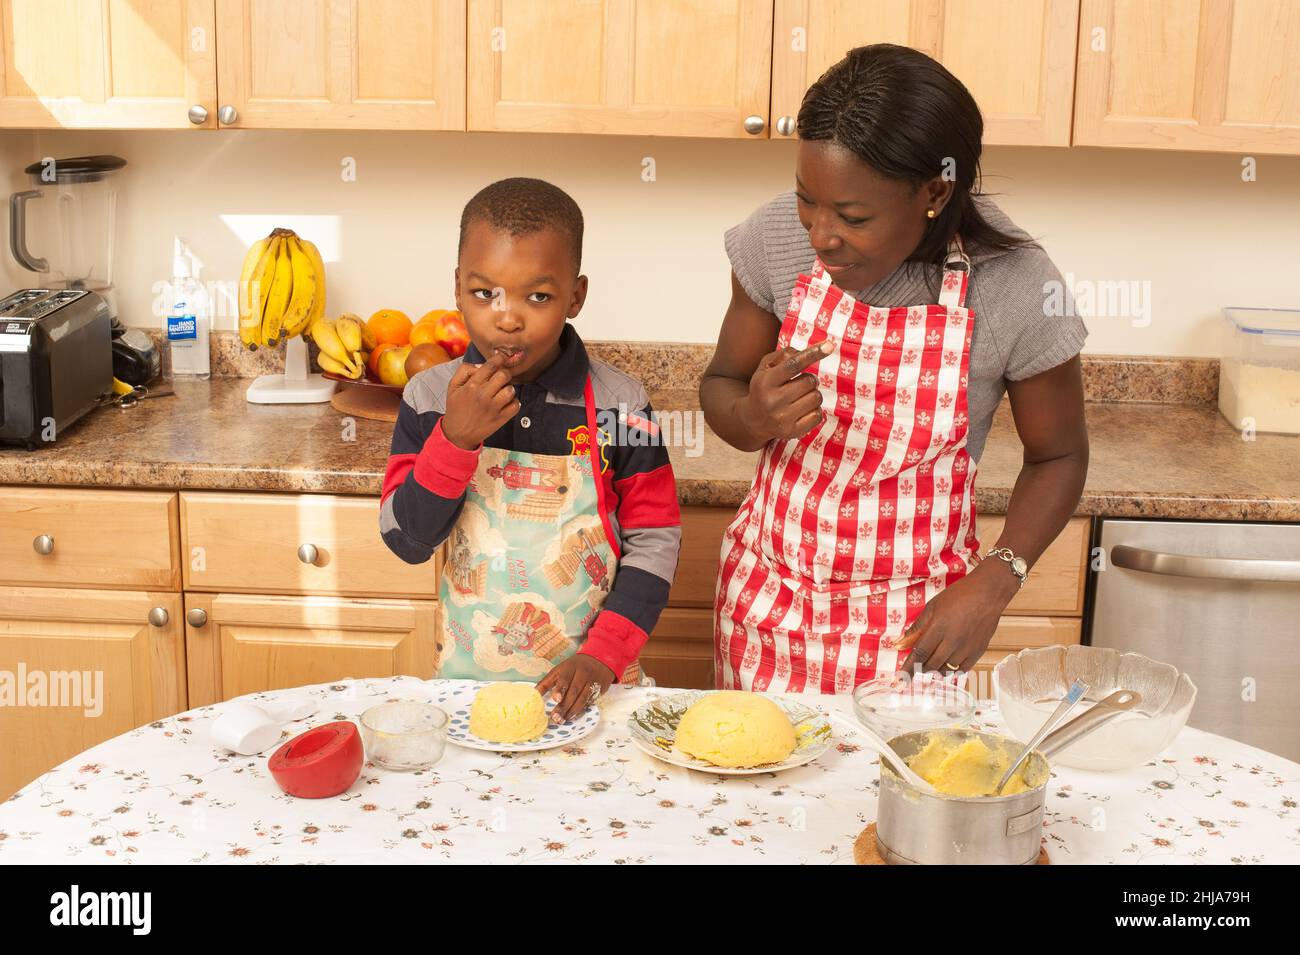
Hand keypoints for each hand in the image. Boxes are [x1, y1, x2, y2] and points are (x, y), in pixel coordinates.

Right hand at [441, 352, 519, 449]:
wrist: (458, 433)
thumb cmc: (456, 408)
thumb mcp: (453, 386)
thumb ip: (464, 370)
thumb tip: (481, 365)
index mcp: (472, 386)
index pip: (490, 366)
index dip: (499, 358)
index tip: (502, 357)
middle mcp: (483, 396)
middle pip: (504, 375)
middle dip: (505, 373)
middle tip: (501, 377)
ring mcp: (493, 408)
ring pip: (511, 390)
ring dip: (508, 388)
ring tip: (502, 392)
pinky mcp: (501, 419)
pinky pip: (516, 405)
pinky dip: (513, 402)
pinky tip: (505, 403)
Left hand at [536, 654, 614, 723]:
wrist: (598, 661)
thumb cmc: (573, 667)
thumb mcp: (559, 670)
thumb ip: (546, 682)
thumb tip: (533, 695)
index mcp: (570, 667)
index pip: (565, 678)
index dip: (560, 689)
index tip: (555, 699)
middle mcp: (582, 673)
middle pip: (573, 691)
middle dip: (564, 706)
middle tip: (555, 717)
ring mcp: (592, 682)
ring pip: (582, 699)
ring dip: (572, 711)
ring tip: (562, 720)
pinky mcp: (599, 690)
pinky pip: (589, 702)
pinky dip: (580, 710)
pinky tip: (573, 716)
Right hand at [737, 340, 832, 442]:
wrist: (752, 420)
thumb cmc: (764, 387)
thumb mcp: (766, 367)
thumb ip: (784, 354)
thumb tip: (807, 353)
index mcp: (764, 382)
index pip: (793, 364)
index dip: (813, 353)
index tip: (829, 345)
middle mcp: (772, 401)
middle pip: (809, 381)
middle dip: (810, 379)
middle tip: (800, 383)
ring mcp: (781, 418)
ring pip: (816, 398)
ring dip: (813, 394)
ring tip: (801, 397)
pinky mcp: (791, 432)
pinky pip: (818, 415)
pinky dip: (815, 410)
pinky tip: (803, 410)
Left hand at [894, 559, 1020, 673]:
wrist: (987, 594)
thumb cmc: (958, 596)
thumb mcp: (932, 607)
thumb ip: (916, 628)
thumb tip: (899, 644)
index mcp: (939, 628)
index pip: (919, 654)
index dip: (908, 668)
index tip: (900, 679)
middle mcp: (953, 641)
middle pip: (931, 664)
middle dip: (920, 668)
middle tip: (917, 664)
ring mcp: (967, 648)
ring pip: (946, 669)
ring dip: (935, 668)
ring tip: (933, 659)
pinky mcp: (978, 652)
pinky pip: (962, 670)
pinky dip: (951, 669)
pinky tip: (948, 661)